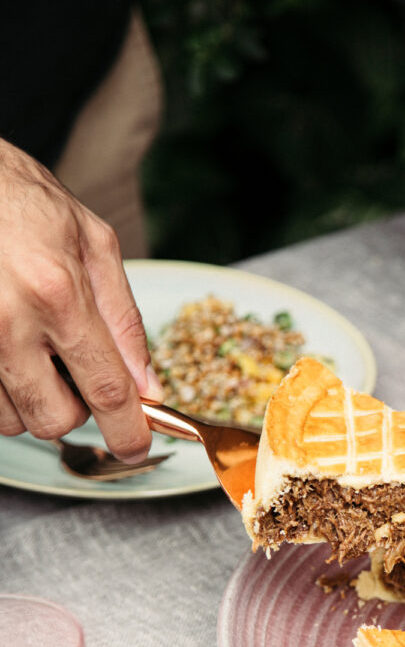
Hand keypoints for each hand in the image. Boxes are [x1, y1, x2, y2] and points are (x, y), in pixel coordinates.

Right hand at [0, 139, 162, 460]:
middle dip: (72, 411)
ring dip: (28, 401)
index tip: (136, 447)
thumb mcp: (92, 242)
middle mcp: (9, 321)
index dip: (128, 431)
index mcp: (58, 293)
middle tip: (71, 376)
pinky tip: (5, 352)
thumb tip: (148, 385)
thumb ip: (124, 320)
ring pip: (10, 419)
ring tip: (29, 353)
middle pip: (54, 418)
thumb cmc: (21, 199)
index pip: (106, 389)